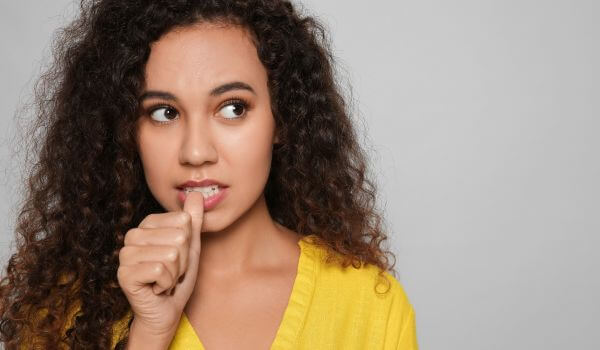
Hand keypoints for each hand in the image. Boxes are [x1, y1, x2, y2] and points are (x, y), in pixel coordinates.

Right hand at [117, 191, 203, 341]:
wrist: (165, 311)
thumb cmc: (177, 278)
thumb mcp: (191, 247)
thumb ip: (193, 221)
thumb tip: (197, 194)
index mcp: (147, 224)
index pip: (183, 222)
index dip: (188, 244)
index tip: (178, 258)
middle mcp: (133, 235)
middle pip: (179, 238)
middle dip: (182, 261)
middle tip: (170, 272)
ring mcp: (125, 254)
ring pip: (171, 254)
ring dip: (175, 274)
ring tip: (164, 280)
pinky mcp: (124, 274)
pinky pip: (160, 270)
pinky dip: (166, 284)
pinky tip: (156, 288)